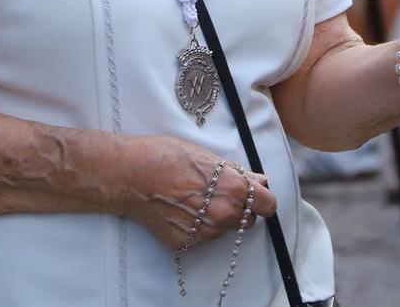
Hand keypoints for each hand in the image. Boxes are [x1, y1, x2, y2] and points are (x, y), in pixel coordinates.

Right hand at [112, 136, 276, 251]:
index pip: (268, 205)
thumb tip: (259, 181)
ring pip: (224, 228)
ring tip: (193, 199)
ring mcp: (205, 232)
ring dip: (217, 217)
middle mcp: (224, 215)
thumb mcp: (209, 157)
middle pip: (247, 219)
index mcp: (234, 190)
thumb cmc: (167, 157)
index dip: (262, 199)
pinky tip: (180, 210)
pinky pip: (202, 237)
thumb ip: (238, 173)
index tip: (256, 196)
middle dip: (239, 208)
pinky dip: (196, 226)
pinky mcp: (187, 243)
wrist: (131, 175)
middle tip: (217, 193)